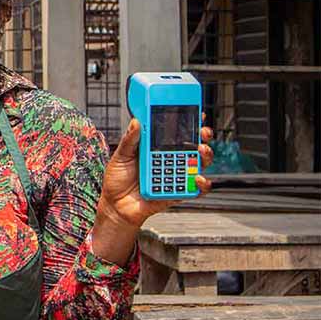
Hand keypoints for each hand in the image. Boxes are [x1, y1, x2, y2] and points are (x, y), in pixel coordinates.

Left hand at [98, 115, 213, 229]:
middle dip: (203, 137)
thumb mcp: (121, 156)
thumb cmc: (117, 179)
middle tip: (203, 132)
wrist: (115, 205)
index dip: (189, 123)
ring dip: (205, 156)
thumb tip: (136, 121)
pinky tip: (198, 178)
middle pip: (193, 146)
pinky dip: (201, 184)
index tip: (197, 113)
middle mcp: (169, 160)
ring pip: (199, 164)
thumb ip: (130, 141)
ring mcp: (175, 176)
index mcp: (156, 148)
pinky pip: (195, 189)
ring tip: (201, 150)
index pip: (176, 133)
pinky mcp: (177, 192)